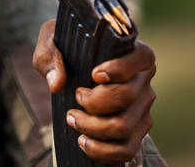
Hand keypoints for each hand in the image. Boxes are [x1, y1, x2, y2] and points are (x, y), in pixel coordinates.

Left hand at [32, 19, 155, 162]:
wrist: (73, 71)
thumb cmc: (68, 51)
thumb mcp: (53, 43)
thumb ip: (51, 56)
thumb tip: (56, 83)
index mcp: (134, 53)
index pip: (141, 58)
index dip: (120, 68)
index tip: (94, 75)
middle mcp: (144, 80)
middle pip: (127, 96)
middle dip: (94, 102)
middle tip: (75, 97)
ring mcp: (143, 108)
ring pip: (124, 126)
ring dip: (92, 127)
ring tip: (72, 119)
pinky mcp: (136, 131)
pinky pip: (127, 150)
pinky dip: (102, 151)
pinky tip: (83, 141)